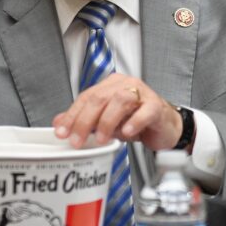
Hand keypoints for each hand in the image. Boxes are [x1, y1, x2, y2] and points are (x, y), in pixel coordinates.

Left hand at [52, 73, 183, 150]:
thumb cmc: (137, 121)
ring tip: (101, 139)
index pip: (86, 97)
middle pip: (100, 98)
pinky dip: (134, 121)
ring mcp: (142, 94)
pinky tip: (126, 132)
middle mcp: (125, 85)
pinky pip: (144, 111)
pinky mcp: (156, 106)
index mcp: (110, 85)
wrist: (166, 126)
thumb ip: (85, 119)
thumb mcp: (107, 121)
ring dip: (107, 121)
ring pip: (120, 100)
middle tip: (77, 140)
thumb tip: (59, 122)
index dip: (72, 115)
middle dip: (85, 120)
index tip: (62, 132)